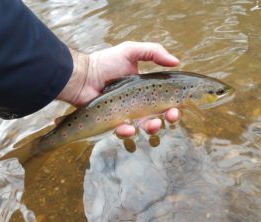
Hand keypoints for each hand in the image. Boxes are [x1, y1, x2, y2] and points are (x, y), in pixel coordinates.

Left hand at [57, 41, 179, 136]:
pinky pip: (123, 131)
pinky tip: (128, 128)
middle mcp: (138, 102)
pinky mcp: (113, 122)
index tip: (178, 105)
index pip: (163, 97)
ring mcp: (126, 113)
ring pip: (143, 126)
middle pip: (158, 114)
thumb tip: (176, 61)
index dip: (173, 103)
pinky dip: (127, 132)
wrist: (83, 76)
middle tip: (172, 116)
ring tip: (153, 125)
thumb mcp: (130, 51)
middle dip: (169, 117)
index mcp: (144, 87)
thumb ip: (153, 52)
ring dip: (152, 128)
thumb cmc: (105, 63)